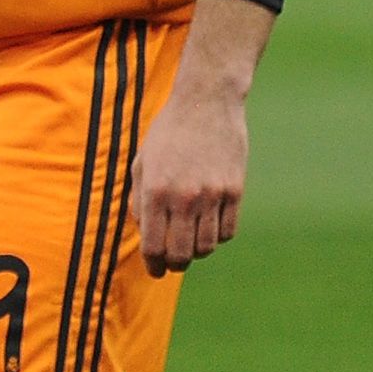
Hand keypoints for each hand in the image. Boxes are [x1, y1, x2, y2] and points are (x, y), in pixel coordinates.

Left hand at [133, 81, 248, 275]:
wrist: (207, 101)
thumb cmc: (169, 131)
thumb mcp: (142, 161)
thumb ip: (138, 200)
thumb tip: (144, 234)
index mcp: (155, 191)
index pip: (153, 246)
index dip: (153, 265)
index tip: (155, 270)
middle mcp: (183, 197)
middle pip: (181, 254)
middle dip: (174, 264)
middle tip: (174, 261)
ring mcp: (212, 195)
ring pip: (207, 247)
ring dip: (197, 251)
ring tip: (192, 241)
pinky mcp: (234, 190)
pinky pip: (228, 231)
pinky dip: (218, 236)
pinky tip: (210, 224)